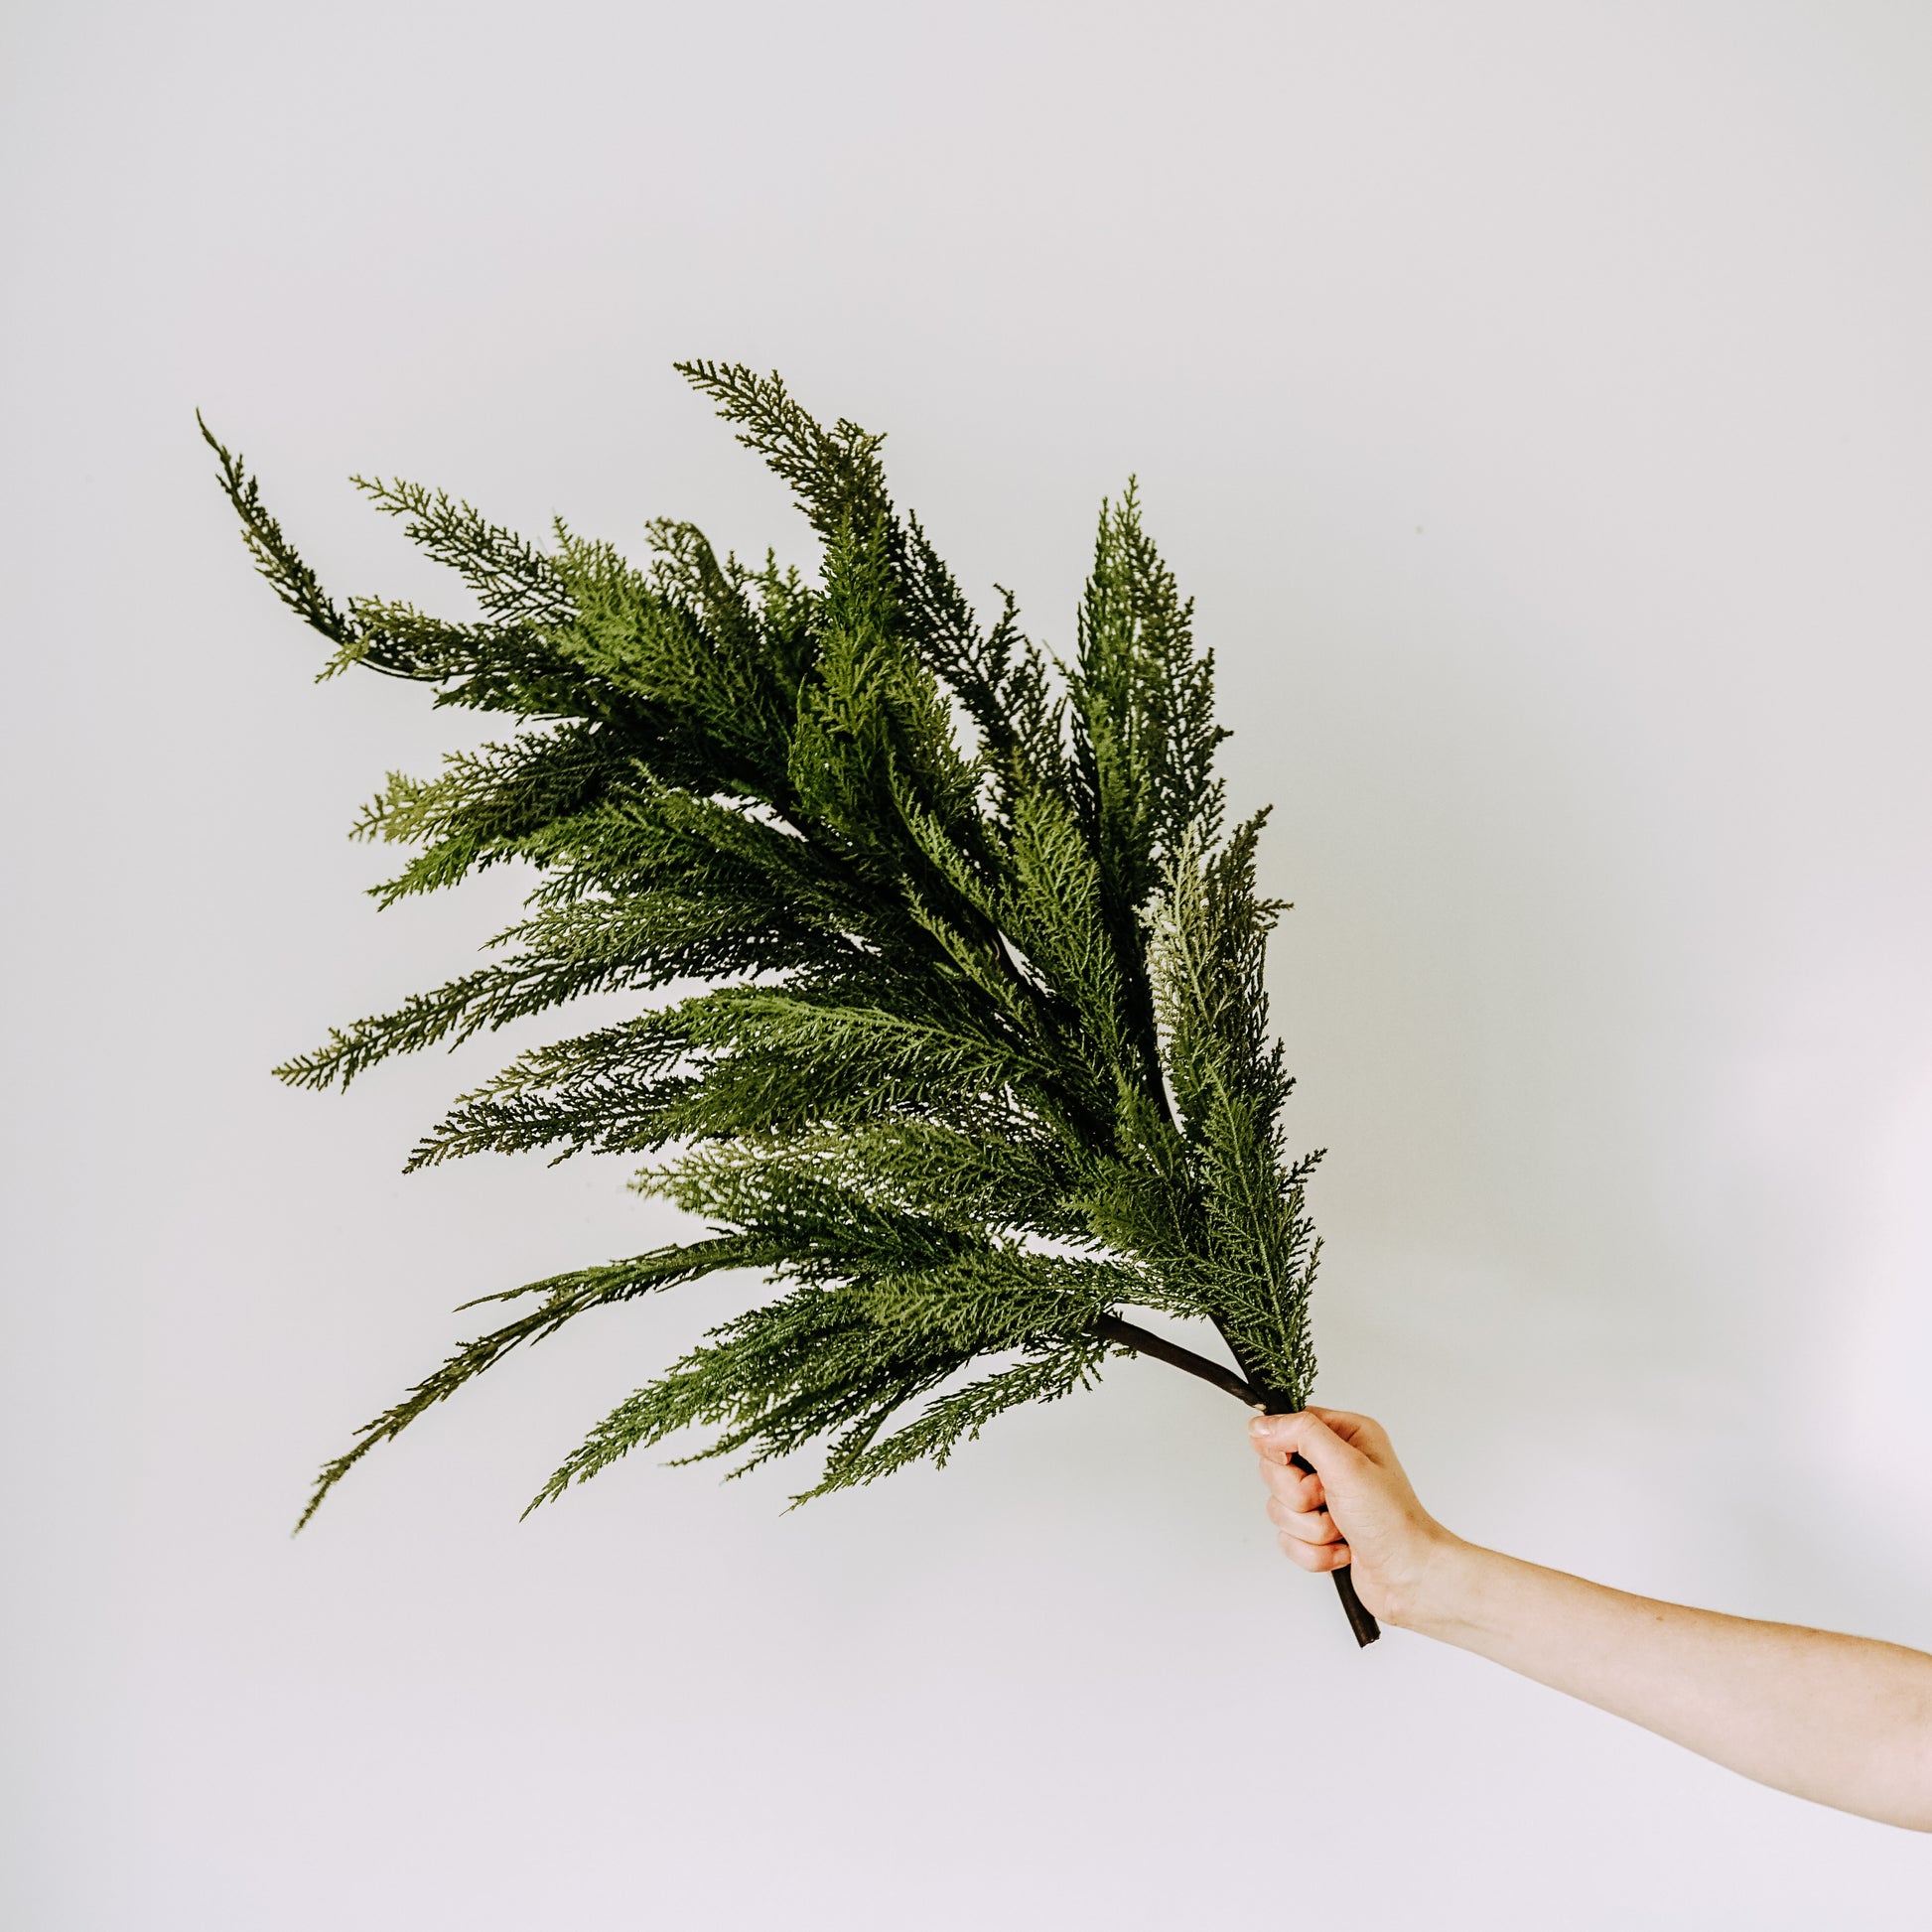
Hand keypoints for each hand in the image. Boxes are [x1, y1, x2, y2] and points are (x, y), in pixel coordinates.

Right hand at [1249, 1407, 1456, 1627]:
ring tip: (1342, 1529)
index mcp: (1346, 1436)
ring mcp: (1327, 1501)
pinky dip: (1314, 1552)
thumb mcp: (1347, 1466)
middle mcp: (1335, 1465)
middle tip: (1330, 1500)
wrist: (1412, 1579)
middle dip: (1300, 1498)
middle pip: (1276, 1472)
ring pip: (1280, 1509)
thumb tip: (1263, 1424)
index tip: (1293, 1464)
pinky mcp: (1320, 1533)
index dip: (1281, 1450)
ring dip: (1311, 1529)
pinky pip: (1288, 1540)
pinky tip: (1342, 1550)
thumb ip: (1302, 1435)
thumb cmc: (1395, 1522)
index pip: (1287, 1428)